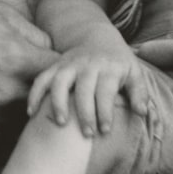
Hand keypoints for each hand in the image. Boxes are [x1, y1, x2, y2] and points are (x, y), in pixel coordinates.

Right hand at [0, 0, 56, 150]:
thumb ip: (33, 35)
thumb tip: (52, 54)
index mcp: (19, 60)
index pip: (61, 81)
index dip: (63, 84)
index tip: (58, 85)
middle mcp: (5, 92)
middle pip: (44, 112)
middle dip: (45, 108)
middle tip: (43, 108)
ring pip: (17, 133)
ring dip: (19, 127)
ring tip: (15, 121)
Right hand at [27, 40, 154, 136]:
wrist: (98, 38)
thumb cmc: (119, 64)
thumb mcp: (134, 73)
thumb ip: (140, 93)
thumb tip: (141, 113)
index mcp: (109, 68)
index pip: (106, 91)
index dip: (105, 112)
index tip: (105, 131)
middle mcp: (87, 66)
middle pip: (84, 90)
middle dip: (84, 113)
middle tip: (87, 135)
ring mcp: (69, 65)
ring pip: (60, 83)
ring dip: (58, 103)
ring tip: (60, 123)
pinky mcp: (55, 67)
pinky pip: (42, 79)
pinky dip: (35, 94)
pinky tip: (31, 113)